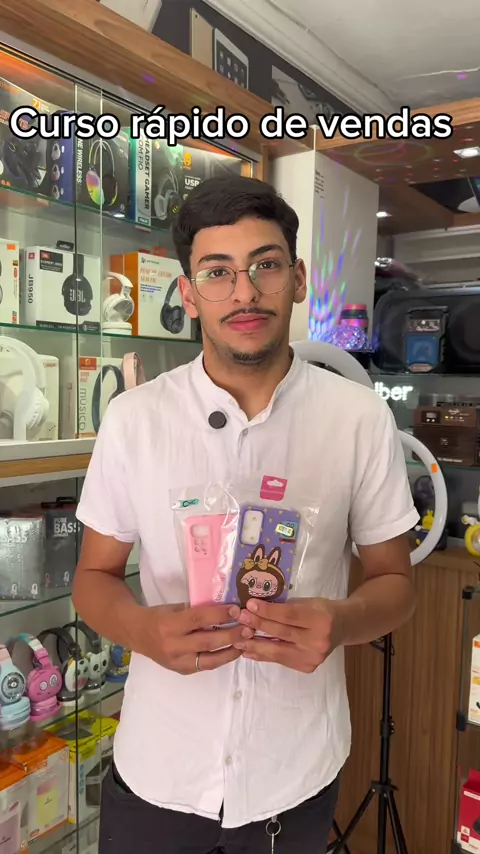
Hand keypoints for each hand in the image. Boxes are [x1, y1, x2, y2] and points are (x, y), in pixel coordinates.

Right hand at [137, 603, 251, 674]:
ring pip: (210, 660)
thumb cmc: (158, 616)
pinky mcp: (182, 671)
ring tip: (246, 641)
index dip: (219, 615)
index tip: (236, 609)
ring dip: (231, 651)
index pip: (198, 619)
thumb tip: (224, 608)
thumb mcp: (174, 608)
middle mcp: (173, 645)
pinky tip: (233, 651)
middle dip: (231, 635)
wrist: (137, 635)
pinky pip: (205, 666)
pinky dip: (221, 659)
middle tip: (249, 628)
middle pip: (207, 642)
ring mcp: (177, 662)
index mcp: (169, 625)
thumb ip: (196, 611)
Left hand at [234, 598, 341, 672]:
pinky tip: (249, 651)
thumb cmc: (322, 610)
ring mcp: (313, 658)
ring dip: (255, 645)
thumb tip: (255, 608)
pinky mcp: (307, 667)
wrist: (342, 628)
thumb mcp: (308, 602)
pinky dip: (263, 655)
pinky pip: (281, 660)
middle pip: (282, 633)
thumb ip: (285, 607)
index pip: (289, 615)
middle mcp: (318, 641)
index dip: (268, 611)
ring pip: (278, 651)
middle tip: (239, 618)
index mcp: (321, 620)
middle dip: (258, 625)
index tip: (249, 604)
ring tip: (237, 639)